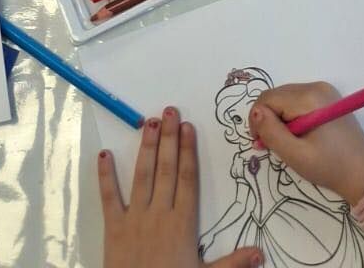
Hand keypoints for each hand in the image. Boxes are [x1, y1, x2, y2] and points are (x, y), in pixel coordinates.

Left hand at [100, 107, 259, 267]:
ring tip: (149, 122)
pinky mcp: (114, 228)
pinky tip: (104, 154)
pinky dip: (106, 176)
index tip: (188, 127)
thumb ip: (231, 263)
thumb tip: (260, 253)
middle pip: (167, 170)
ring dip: (147, 148)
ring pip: (142, 176)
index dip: (188, 152)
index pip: (187, 180)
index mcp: (182, 224)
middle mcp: (159, 214)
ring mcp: (135, 218)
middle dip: (169, 139)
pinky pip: (109, 198)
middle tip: (169, 111)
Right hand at [250, 84, 363, 205]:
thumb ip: (272, 133)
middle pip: (276, 96)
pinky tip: (297, 136)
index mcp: (309, 98)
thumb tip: (254, 112)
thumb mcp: (296, 155)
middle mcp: (316, 86)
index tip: (261, 145)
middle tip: (270, 147)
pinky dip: (291, 117)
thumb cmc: (330, 166)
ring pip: (285, 98)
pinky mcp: (327, 98)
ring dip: (279, 119)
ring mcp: (323, 90)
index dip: (258, 121)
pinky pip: (297, 101)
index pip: (268, 99)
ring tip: (285, 144)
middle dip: (268, 119)